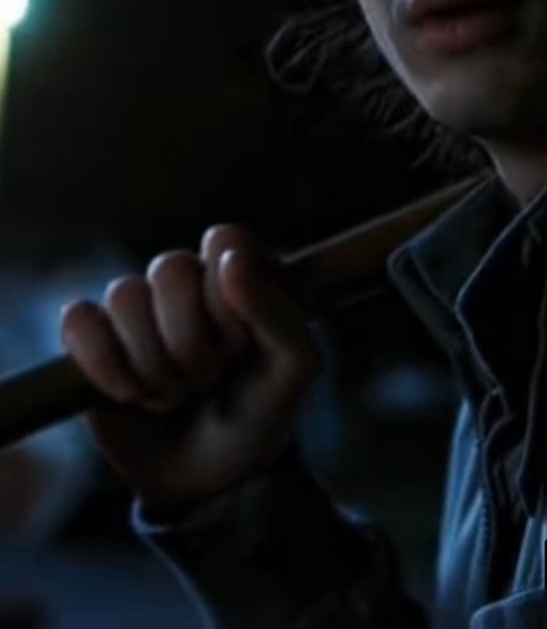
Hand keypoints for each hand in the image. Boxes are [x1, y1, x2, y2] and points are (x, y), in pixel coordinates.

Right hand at [60, 226, 318, 519]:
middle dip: (192, 339)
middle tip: (211, 377)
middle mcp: (192, 283)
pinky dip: (104, 364)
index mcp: (244, 274)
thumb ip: (276, 310)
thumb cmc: (261, 413)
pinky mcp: (95, 341)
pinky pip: (78, 321)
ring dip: (154, 362)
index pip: (225, 241)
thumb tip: (230, 260)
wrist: (211, 479)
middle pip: (171, 267)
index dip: (230, 295)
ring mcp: (141, 310)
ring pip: (124, 294)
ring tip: (177, 393)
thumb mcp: (294, 368)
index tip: (245, 342)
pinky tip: (131, 395)